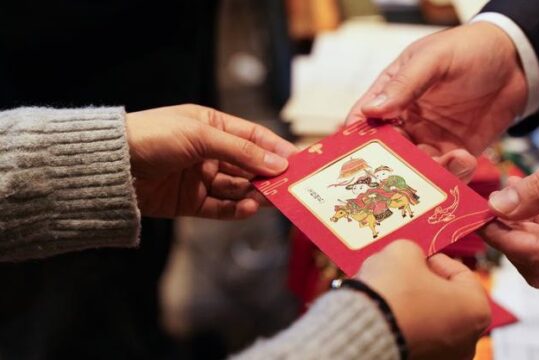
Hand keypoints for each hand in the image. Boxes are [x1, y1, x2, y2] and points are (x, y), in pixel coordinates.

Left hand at [125, 104, 297, 219]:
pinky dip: (236, 209)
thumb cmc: (153, 137)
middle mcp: (209, 152)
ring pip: (238, 188)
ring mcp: (200, 178)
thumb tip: (277, 163)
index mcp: (212, 126)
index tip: (298, 161)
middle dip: (268, 175)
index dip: (275, 148)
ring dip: (255, 193)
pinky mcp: (190, 202)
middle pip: (248, 165)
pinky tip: (248, 208)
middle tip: (289, 185)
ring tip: (269, 199)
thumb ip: (241, 151)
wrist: (111, 167)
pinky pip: (221, 208)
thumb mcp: (201, 136)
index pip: (253, 137)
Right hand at [347, 22, 526, 180]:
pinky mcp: (456, 153)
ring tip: (450, 160)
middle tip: (403, 176)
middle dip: (393, 168)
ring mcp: (430, 139)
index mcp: (392, 94)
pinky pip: (447, 173)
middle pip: (387, 153)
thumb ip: (405, 84)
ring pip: (416, 168)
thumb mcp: (434, 58)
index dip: (358, 141)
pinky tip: (465, 160)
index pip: (364, 121)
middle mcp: (406, 121)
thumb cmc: (471, 48)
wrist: (517, 61)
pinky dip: (453, 174)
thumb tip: (371, 110)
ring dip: (427, 173)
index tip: (359, 160)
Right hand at [357, 240, 490, 359]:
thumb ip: (415, 252)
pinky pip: (418, 338)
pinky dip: (405, 325)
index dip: (437, 259)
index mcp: (476, 309)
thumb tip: (412, 258)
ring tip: (390, 292)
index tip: (419, 256)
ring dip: (414, 305)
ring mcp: (446, 357)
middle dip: (425, 283)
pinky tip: (386, 313)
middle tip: (404, 271)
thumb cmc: (391, 293)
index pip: (461, 273)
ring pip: (432, 320)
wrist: (359, 331)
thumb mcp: (404, 252)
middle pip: (448, 299)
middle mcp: (468, 340)